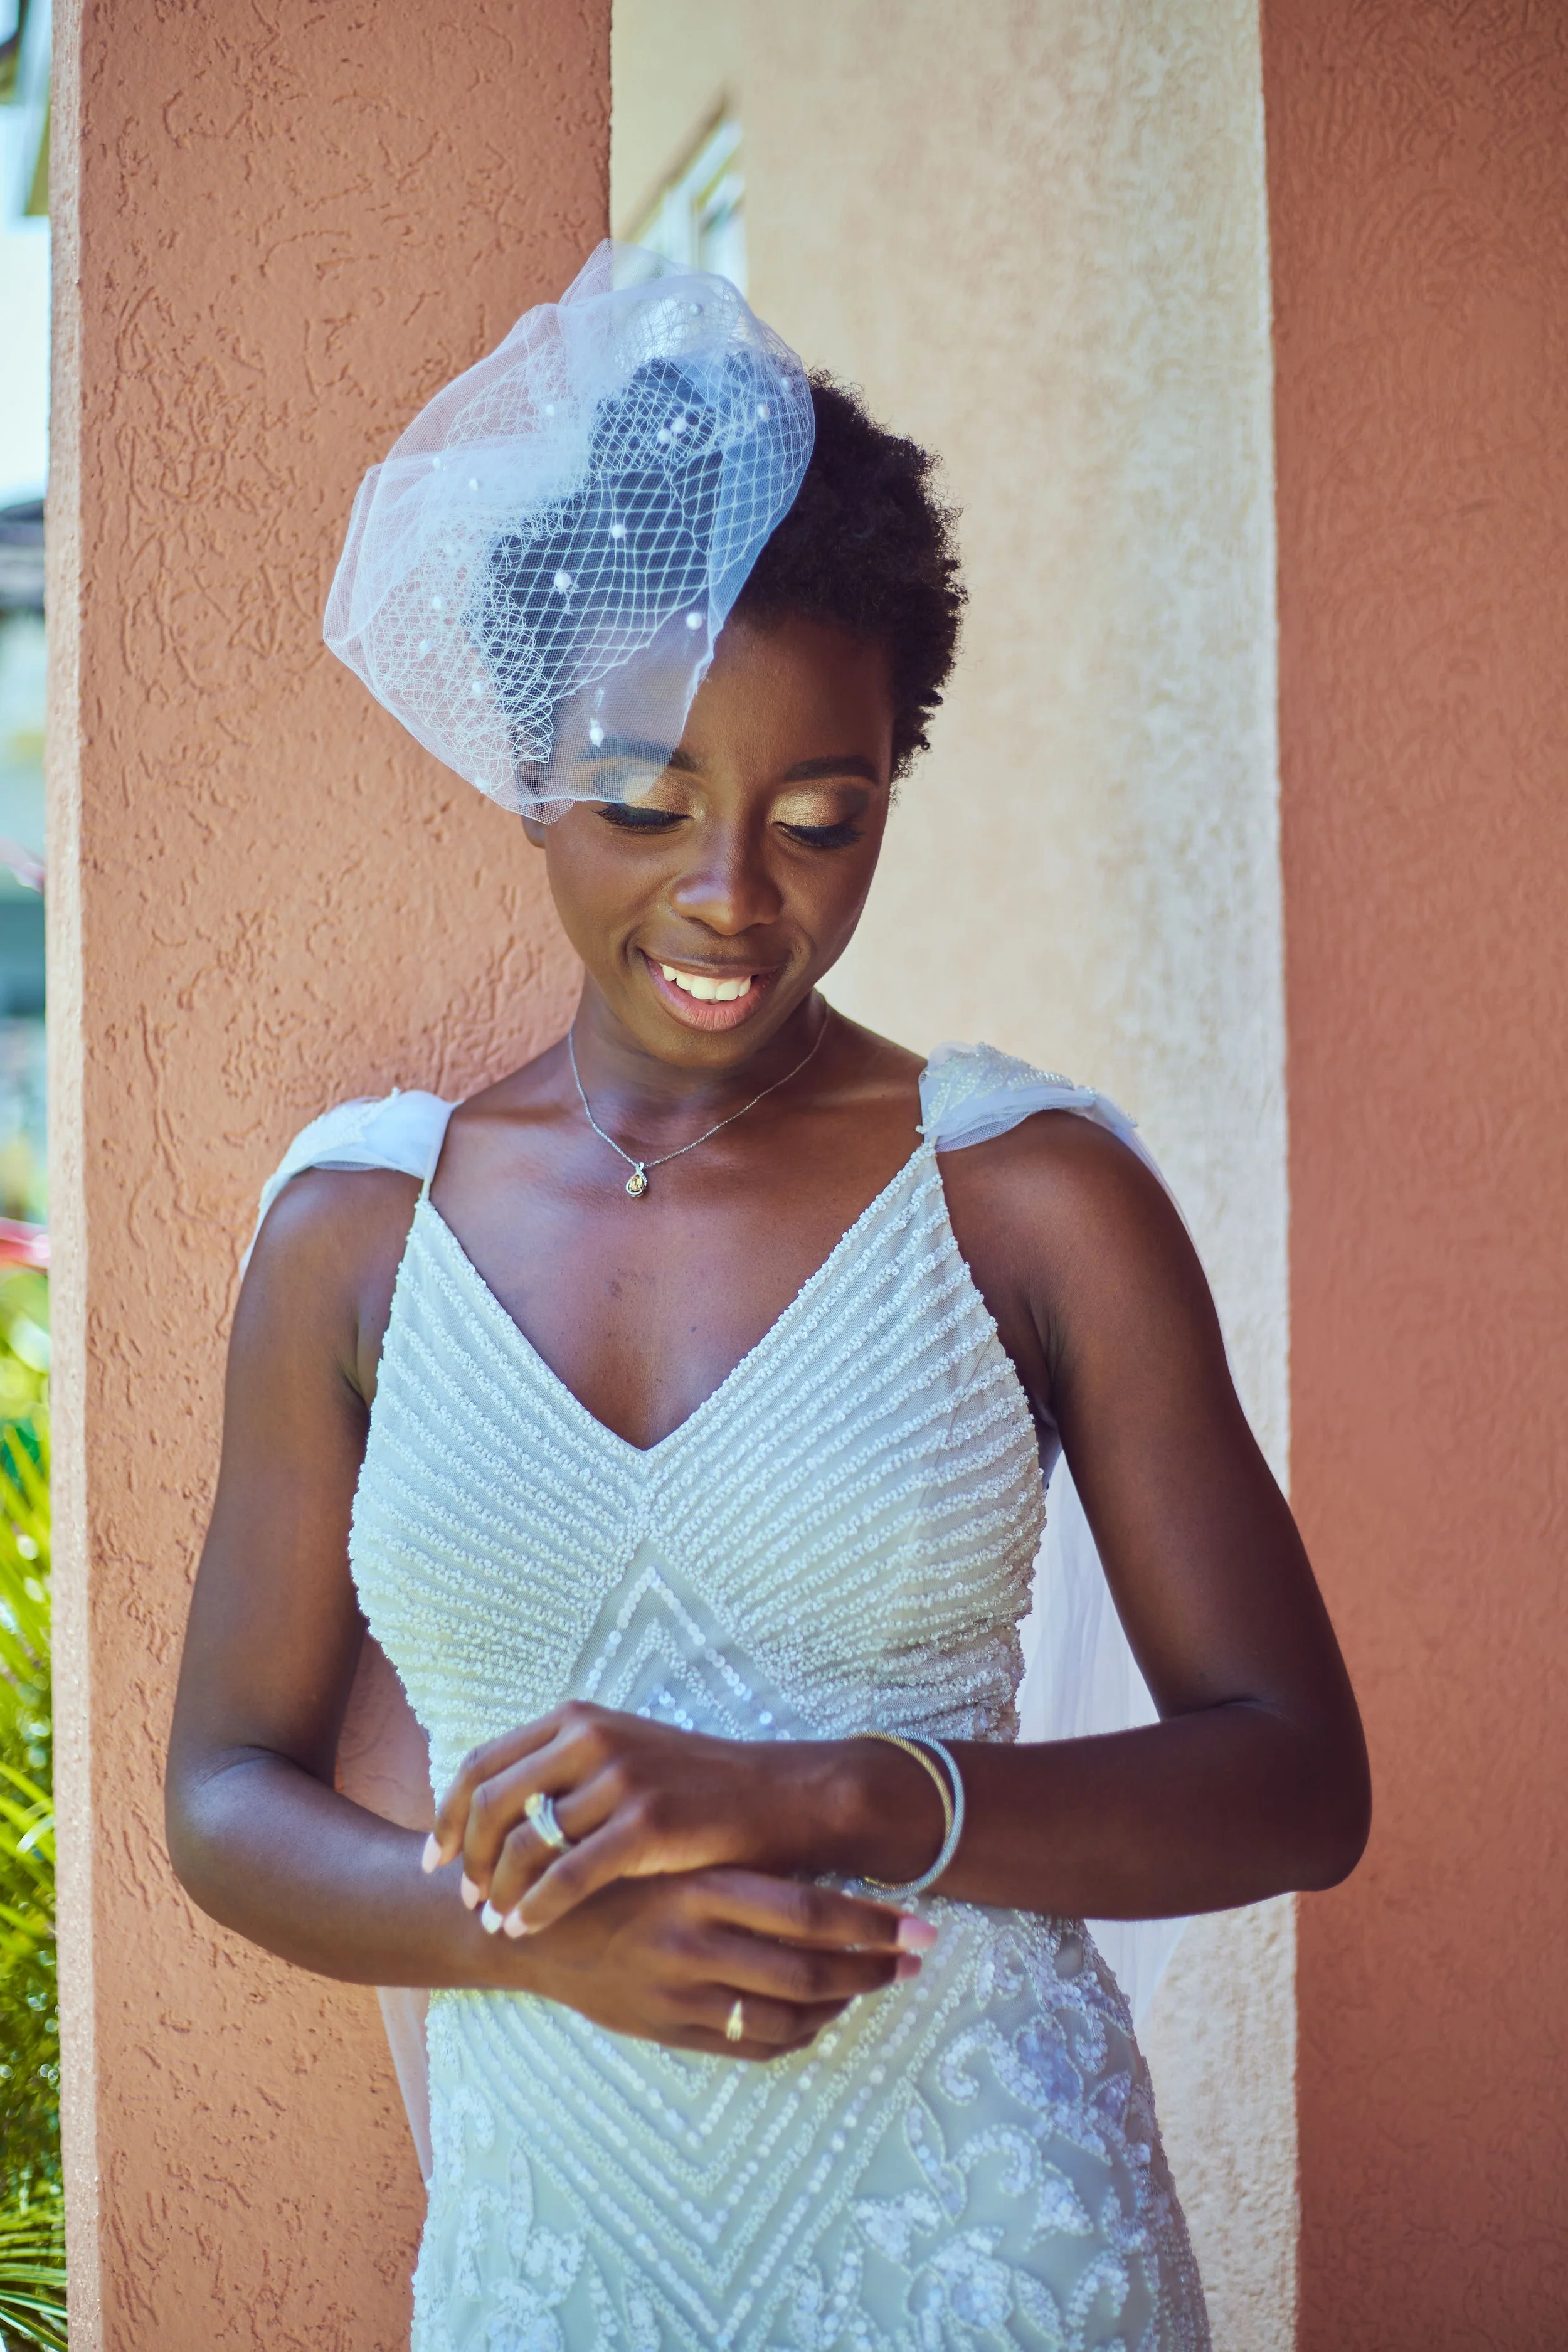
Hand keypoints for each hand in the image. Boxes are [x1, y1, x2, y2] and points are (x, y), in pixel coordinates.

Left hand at [423, 1700, 943, 1936]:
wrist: (778, 1797)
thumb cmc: (697, 1785)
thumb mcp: (624, 1755)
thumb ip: (565, 1770)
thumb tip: (502, 1811)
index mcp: (578, 1719)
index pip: (484, 1762)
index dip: (449, 1813)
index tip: (436, 1856)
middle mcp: (590, 1739)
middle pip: (492, 1802)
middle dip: (466, 1856)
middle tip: (462, 1896)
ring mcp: (618, 1779)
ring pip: (525, 1843)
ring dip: (498, 1890)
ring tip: (491, 1921)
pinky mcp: (645, 1825)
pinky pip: (567, 1875)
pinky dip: (535, 1907)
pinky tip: (523, 1930)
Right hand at [497, 1866, 931, 2059]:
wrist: (530, 1927)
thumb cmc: (616, 1875)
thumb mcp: (673, 1850)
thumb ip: (739, 1866)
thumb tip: (830, 1875)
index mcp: (700, 1885)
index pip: (809, 1912)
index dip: (872, 1925)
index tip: (919, 1927)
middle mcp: (693, 1942)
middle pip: (809, 1970)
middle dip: (874, 1969)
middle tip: (914, 1962)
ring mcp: (680, 1995)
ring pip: (787, 2014)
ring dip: (842, 2002)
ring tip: (871, 1983)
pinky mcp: (668, 2032)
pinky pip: (752, 2045)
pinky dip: (798, 2033)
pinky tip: (819, 2014)